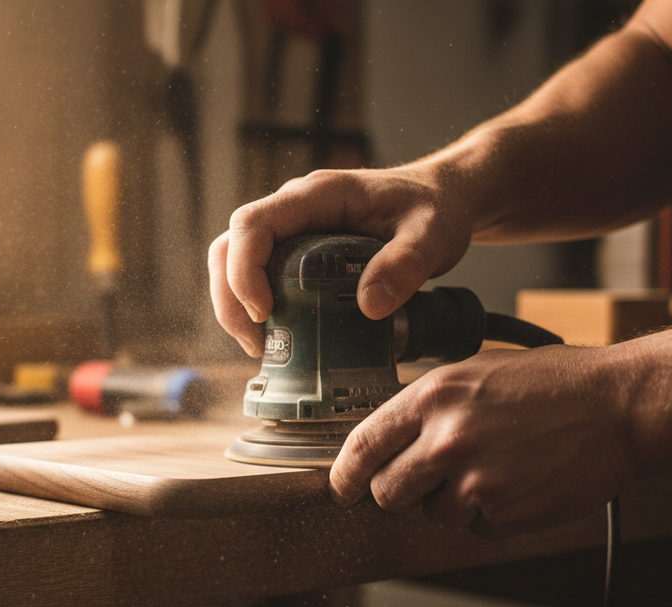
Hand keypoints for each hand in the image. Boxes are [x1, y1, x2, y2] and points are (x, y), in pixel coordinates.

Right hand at [208, 164, 475, 356]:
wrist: (442, 198)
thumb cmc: (434, 208)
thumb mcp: (433, 235)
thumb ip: (407, 264)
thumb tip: (369, 306)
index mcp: (317, 195)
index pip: (253, 224)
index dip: (245, 271)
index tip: (265, 312)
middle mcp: (294, 209)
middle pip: (230, 246)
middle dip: (230, 298)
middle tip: (254, 343)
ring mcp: (292, 229)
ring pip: (235, 261)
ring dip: (235, 305)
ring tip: (258, 346)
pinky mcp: (296, 250)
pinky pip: (258, 273)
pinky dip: (253, 306)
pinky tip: (274, 337)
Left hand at [328, 346, 636, 538]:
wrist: (619, 407)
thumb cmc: (554, 384)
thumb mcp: (477, 372)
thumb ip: (429, 406)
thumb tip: (387, 440)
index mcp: (435, 397)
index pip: (363, 446)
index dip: (345, 473)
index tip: (340, 486)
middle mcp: (448, 440)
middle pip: (389, 492)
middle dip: (401, 491)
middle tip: (429, 479)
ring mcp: (476, 482)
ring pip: (433, 514)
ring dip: (452, 502)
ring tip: (493, 468)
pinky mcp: (505, 515)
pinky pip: (476, 528)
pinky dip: (490, 514)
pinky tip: (517, 482)